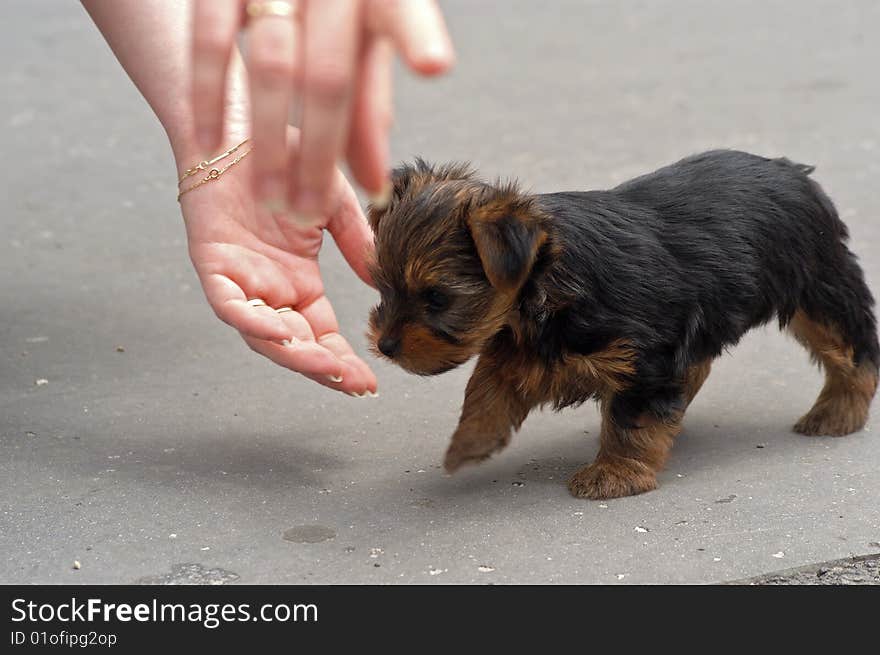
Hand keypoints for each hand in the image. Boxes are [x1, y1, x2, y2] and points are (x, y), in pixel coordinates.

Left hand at [179, 127, 377, 395]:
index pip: (322, 333)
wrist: (244, 122)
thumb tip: (380, 277)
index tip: (371, 381)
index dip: (343, 359)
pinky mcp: (212, 262)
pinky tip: (281, 335)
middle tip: (355, 387)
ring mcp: (240, 279)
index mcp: (297, 281)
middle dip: (324, 369)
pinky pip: (229, 304)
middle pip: (295, 344)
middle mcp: (269, 288)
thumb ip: (357, 241)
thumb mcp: (335, 204)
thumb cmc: (285, 157)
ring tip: (327, 369)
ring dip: (294, 354)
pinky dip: (253, 322)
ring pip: (263, 334)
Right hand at [191, 0, 453, 215]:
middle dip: (319, 151)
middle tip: (308, 210)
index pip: (400, 12)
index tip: (432, 64)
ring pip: (271, 64)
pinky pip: (209, 38)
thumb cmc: (329, 12)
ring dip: (269, 142)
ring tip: (268, 197)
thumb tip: (375, 185)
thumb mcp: (360, 48)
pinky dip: (209, 95)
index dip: (416, 35)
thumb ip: (368, 108)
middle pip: (328, 71)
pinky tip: (209, 140)